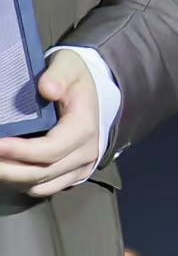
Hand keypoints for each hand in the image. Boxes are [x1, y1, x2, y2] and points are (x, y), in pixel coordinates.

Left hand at [0, 55, 101, 196]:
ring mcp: (81, 167)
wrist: (91, 93)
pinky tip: (7, 169)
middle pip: (42, 173)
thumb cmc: (75, 78)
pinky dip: (23, 183)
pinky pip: (45, 189)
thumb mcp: (68, 66)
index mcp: (84, 128)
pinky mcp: (73, 176)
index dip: (21, 152)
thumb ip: (59, 75)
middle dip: (9, 170)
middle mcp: (86, 153)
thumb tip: (47, 88)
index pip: (50, 149)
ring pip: (41, 186)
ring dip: (13, 179)